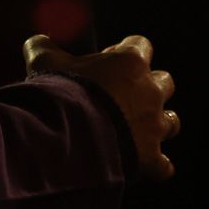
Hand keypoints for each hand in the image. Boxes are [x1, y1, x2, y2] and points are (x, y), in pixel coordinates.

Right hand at [26, 32, 177, 182]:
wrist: (69, 139)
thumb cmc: (61, 95)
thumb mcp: (45, 64)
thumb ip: (43, 48)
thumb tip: (36, 42)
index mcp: (129, 63)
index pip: (140, 45)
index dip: (125, 51)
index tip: (108, 60)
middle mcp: (150, 92)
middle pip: (164, 81)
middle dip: (149, 86)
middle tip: (124, 95)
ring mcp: (154, 126)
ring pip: (172, 121)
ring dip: (158, 124)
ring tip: (137, 129)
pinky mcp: (151, 158)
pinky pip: (164, 165)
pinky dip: (155, 166)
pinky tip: (141, 166)